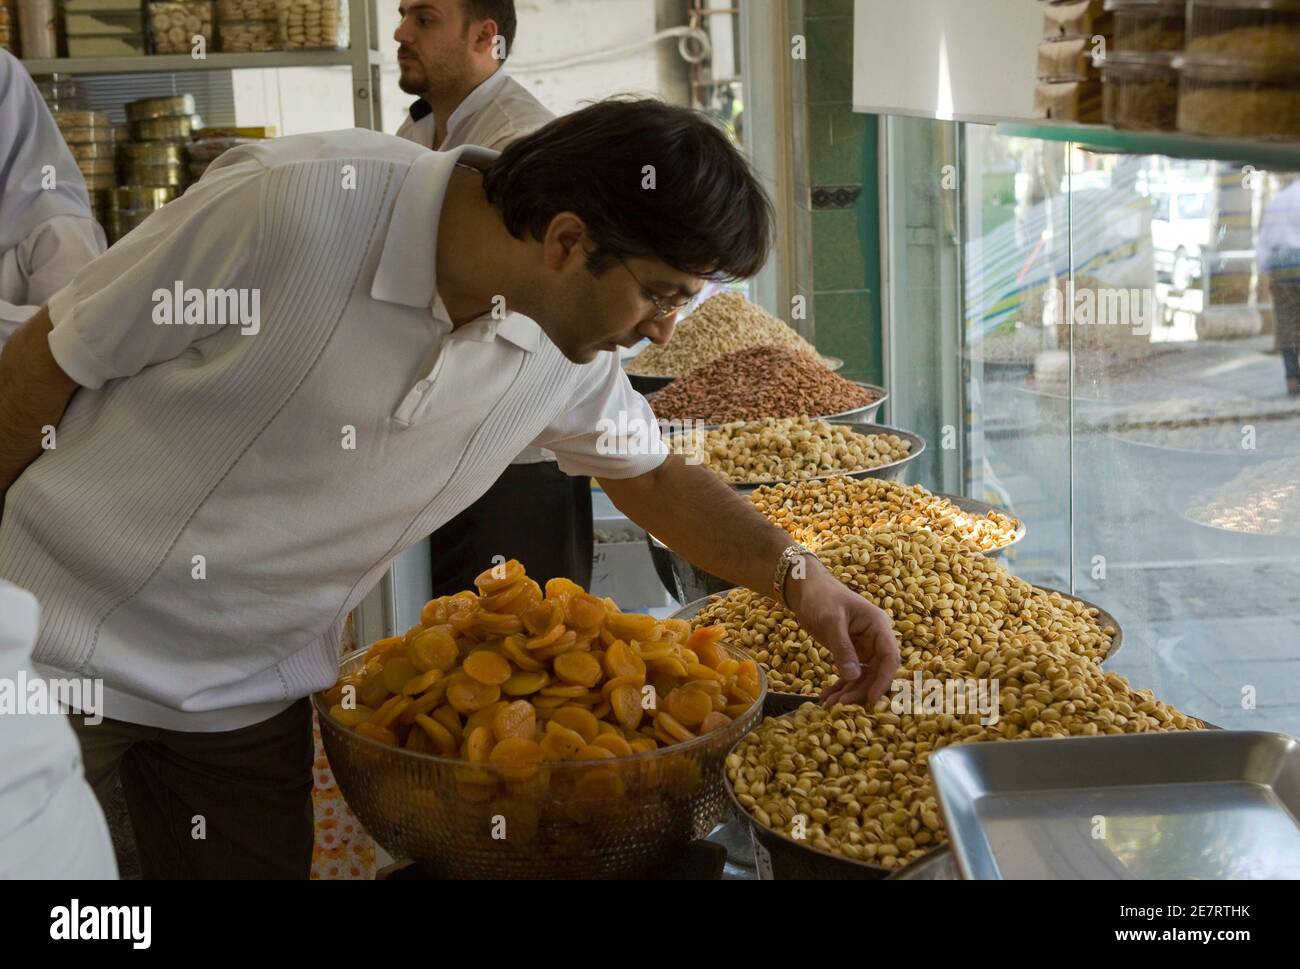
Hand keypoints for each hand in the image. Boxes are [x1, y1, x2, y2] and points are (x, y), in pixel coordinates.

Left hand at [785, 558, 900, 706]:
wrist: (806, 588)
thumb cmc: (821, 597)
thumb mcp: (831, 620)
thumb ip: (842, 648)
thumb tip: (853, 676)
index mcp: (878, 626)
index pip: (889, 657)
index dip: (883, 679)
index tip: (871, 698)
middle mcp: (875, 639)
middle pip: (876, 671)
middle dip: (860, 689)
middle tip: (841, 705)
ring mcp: (863, 647)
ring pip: (862, 676)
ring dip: (848, 691)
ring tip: (829, 705)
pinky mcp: (850, 652)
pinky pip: (849, 673)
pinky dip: (839, 685)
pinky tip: (826, 697)